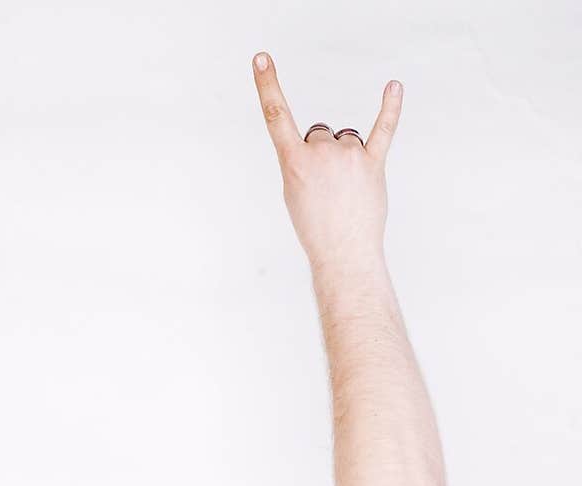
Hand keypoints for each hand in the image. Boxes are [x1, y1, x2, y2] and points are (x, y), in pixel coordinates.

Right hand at [252, 54, 401, 273]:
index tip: (262, 59)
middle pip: (320, 133)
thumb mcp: (294, 194)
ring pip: (346, 139)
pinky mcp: (373, 164)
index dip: (268, 85)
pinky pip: (383, 129)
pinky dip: (390, 108)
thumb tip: (326, 142)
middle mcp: (321, 153)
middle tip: (326, 190)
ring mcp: (349, 157)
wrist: (343, 257)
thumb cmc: (317, 230)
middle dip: (321, 155)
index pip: (276, 116)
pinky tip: (394, 87)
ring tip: (346, 190)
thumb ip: (303, 161)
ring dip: (346, 158)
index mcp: (294, 162)